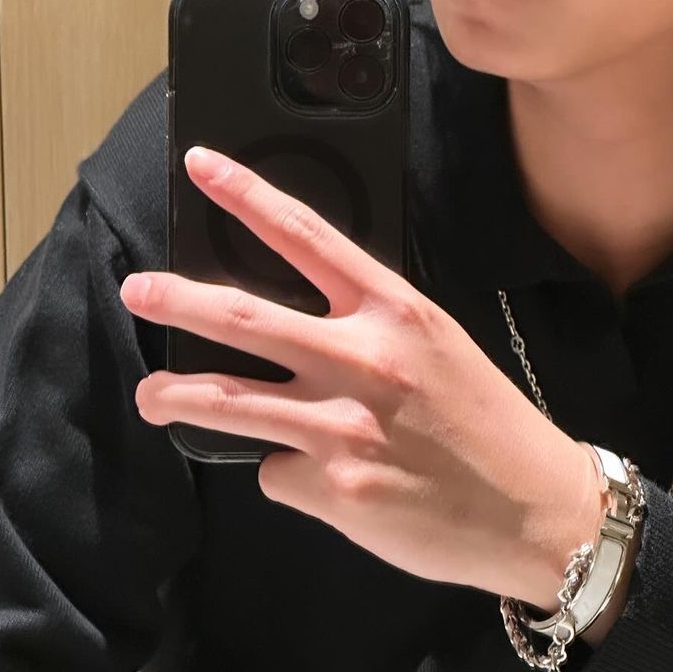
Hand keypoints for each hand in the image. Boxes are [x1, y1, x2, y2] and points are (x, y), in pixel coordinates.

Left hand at [120, 146, 603, 609]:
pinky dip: (289, 472)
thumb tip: (290, 339)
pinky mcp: (334, 488)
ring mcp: (344, 426)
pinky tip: (329, 482)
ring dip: (178, 397)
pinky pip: (278, 472)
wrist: (534, 505)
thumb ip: (366, 328)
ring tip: (151, 396)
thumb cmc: (483, 417)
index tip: (202, 165)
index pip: (306, 234)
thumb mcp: (435, 344)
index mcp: (396, 309)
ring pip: (231, 403)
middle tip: (138, 289)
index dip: (246, 195)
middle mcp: (364, 358)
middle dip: (180, 299)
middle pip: (246, 318)